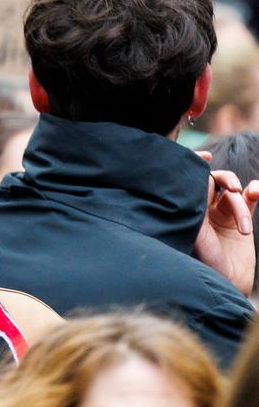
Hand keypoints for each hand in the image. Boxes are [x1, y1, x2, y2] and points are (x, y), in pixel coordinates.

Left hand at [193, 163, 258, 294]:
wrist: (226, 283)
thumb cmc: (205, 261)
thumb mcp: (197, 232)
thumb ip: (197, 207)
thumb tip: (199, 179)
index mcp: (189, 208)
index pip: (192, 179)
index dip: (196, 165)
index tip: (205, 156)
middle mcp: (204, 208)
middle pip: (216, 181)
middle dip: (226, 180)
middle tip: (233, 187)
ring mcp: (223, 214)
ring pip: (235, 194)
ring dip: (241, 205)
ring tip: (244, 229)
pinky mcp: (241, 222)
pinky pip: (249, 200)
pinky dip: (255, 192)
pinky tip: (257, 190)